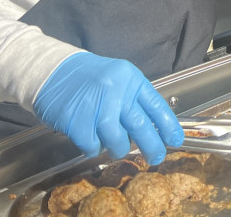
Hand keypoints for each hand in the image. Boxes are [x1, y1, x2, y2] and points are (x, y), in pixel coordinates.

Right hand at [33, 52, 182, 164]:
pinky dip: (94, 148)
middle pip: (140, 125)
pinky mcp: (76, 121)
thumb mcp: (119, 79)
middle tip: (156, 158)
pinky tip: (91, 139)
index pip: (156, 105)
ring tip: (114, 145)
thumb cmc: (90, 78)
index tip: (176, 140)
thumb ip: (134, 100)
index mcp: (130, 79)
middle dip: (152, 146)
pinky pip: (93, 147)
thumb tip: (153, 129)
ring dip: (118, 148)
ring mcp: (95, 107)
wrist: (54, 72)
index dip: (168, 125)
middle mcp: (116, 91)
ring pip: (118, 140)